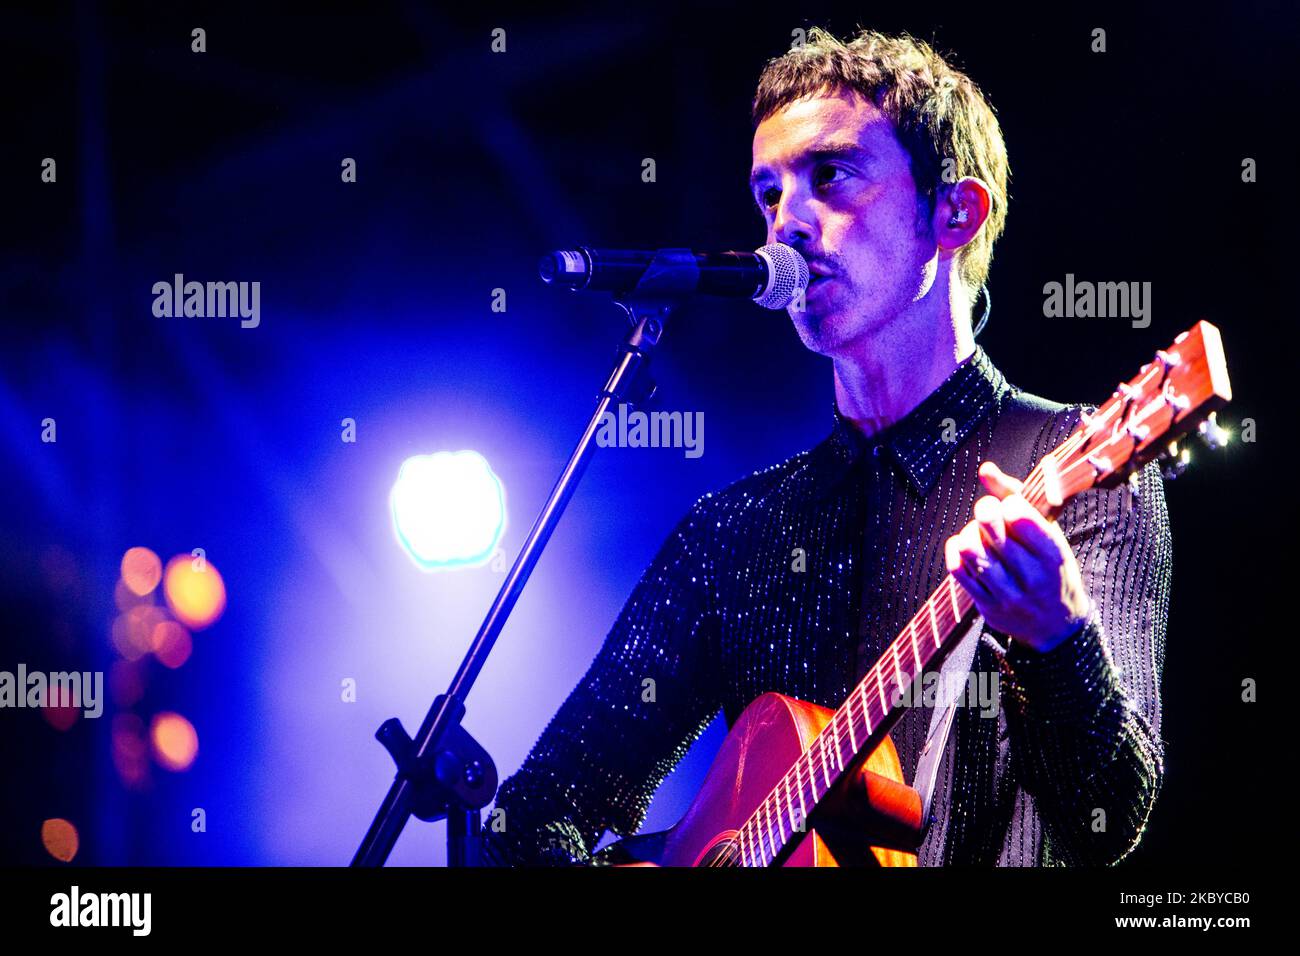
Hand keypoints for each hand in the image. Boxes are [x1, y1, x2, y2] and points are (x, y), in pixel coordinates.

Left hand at [944, 462, 1091, 652]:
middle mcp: (1033, 577)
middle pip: (991, 530)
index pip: (1019, 516)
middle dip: (984, 511)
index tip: (1010, 507)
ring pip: (972, 550)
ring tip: (977, 532)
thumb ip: (1016, 497)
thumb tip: (985, 468)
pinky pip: (959, 571)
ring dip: (969, 532)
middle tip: (988, 512)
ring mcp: (1009, 595)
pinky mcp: (988, 607)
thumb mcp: (1047, 532)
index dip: (1008, 503)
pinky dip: (956, 550)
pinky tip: (964, 546)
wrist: (1057, 625)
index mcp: (1054, 554)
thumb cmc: (1050, 566)